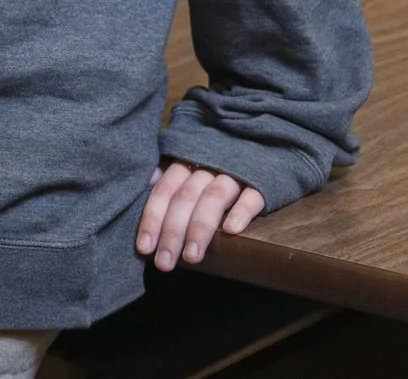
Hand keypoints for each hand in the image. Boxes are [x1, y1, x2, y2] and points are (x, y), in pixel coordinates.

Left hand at [135, 162, 264, 270]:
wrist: (263, 143)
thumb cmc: (221, 163)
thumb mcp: (192, 165)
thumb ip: (170, 177)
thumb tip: (146, 185)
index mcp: (187, 161)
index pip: (164, 190)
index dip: (152, 218)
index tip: (144, 248)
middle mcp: (208, 165)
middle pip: (185, 198)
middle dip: (172, 232)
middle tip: (164, 263)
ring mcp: (235, 172)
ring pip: (213, 198)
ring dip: (200, 227)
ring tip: (192, 257)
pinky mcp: (262, 181)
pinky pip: (251, 195)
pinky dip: (241, 211)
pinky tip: (231, 231)